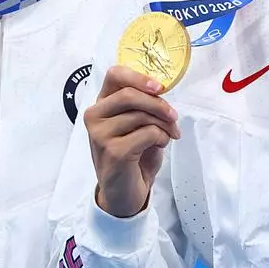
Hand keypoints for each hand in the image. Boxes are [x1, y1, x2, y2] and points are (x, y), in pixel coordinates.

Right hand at [86, 65, 180, 217]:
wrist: (125, 192)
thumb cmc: (133, 156)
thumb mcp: (137, 126)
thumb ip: (142, 106)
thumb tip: (160, 92)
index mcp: (101, 105)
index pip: (114, 75)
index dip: (139, 77)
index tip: (159, 87)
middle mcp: (94, 116)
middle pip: (130, 94)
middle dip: (159, 105)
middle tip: (173, 117)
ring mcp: (100, 134)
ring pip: (142, 115)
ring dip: (165, 125)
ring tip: (169, 135)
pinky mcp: (113, 151)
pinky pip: (148, 133)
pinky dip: (162, 138)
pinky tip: (160, 146)